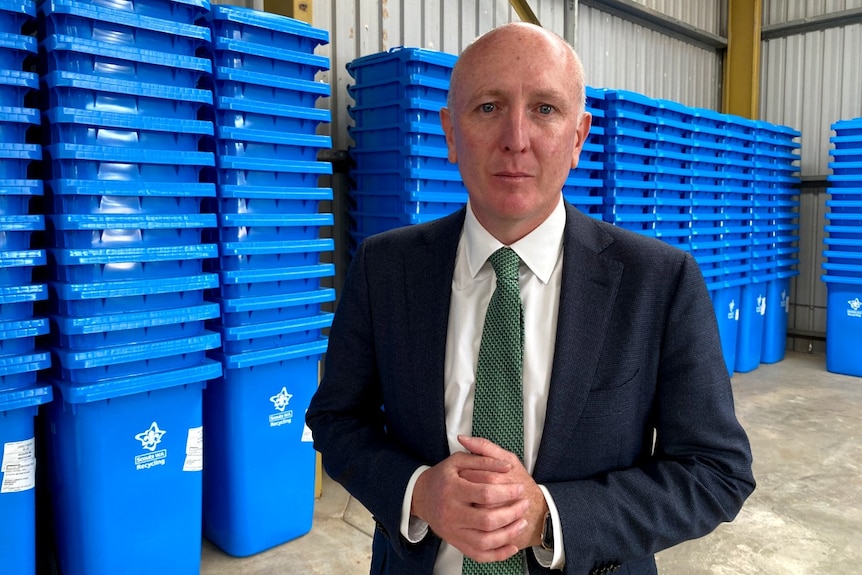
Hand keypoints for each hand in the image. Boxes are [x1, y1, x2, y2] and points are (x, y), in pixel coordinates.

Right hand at [411, 435, 547, 561]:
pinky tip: (511, 546)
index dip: (507, 492)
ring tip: (522, 522)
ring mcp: (453, 531)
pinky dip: (498, 554)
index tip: (519, 487)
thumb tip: (507, 466)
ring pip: (485, 541)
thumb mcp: (458, 461)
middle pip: (487, 520)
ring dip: (508, 534)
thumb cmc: (442, 477)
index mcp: (452, 489)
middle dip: (512, 513)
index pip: (485, 494)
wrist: (421, 496)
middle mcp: (451, 513)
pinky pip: (479, 555)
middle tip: (524, 504)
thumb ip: (483, 460)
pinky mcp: (456, 543)